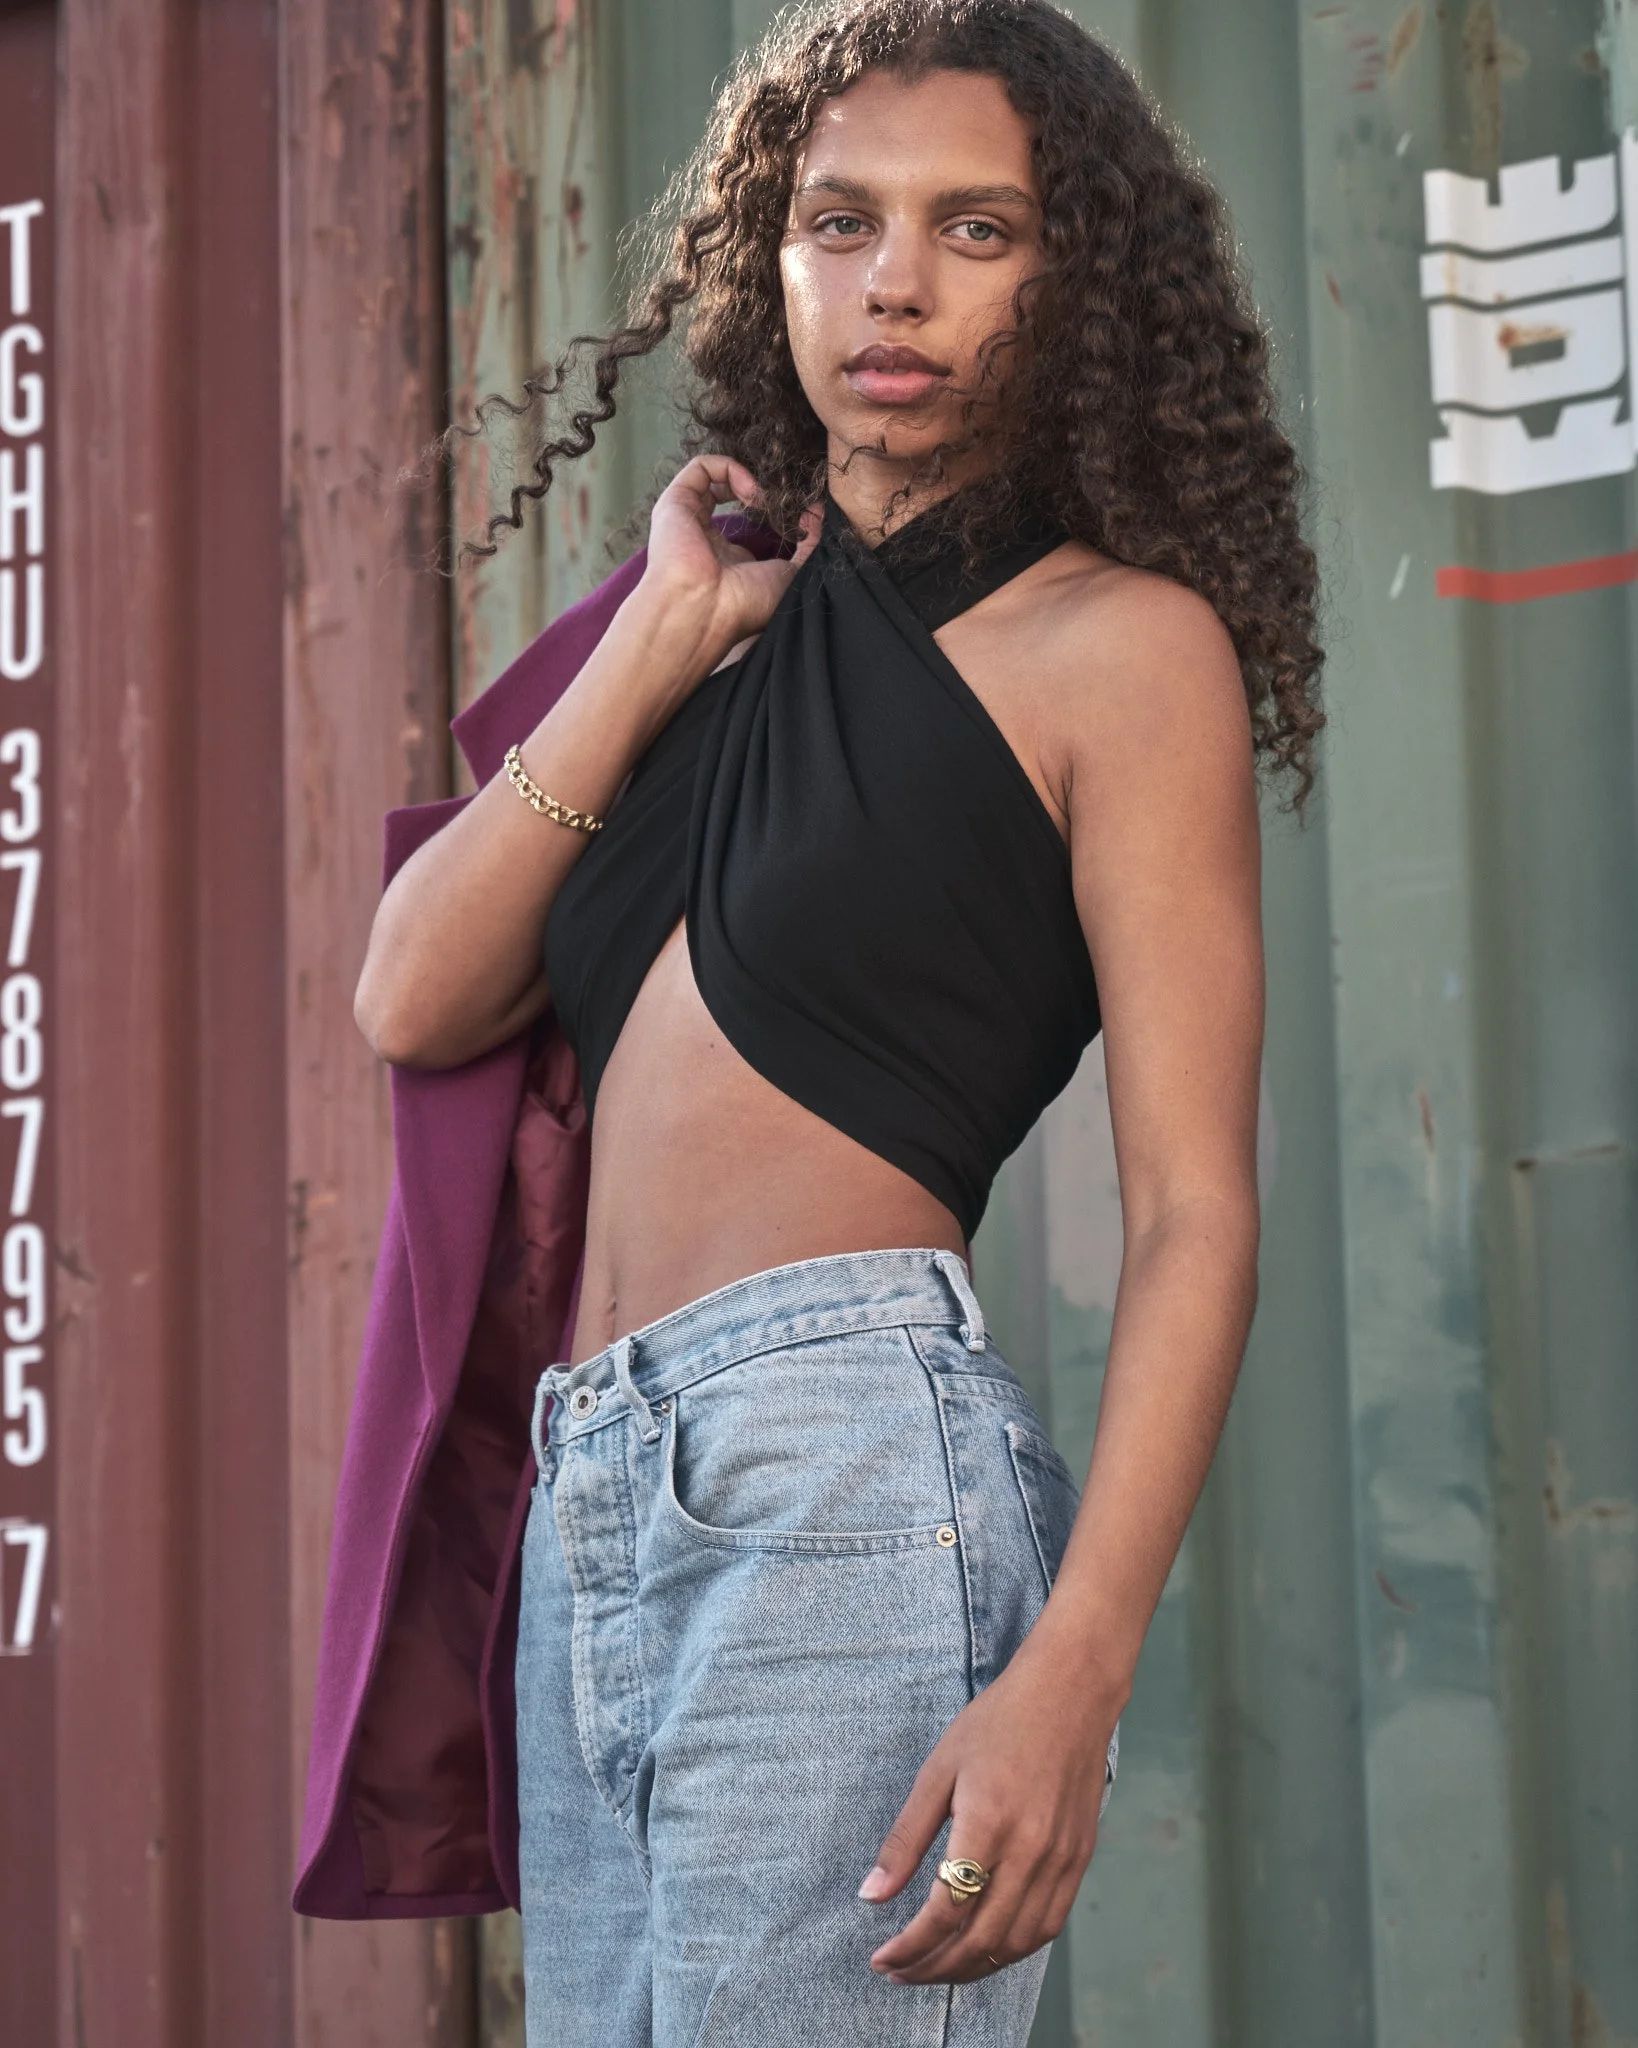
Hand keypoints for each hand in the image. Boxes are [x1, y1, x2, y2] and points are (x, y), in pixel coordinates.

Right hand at [634, 454, 821, 678]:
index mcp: (730, 559)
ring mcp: (690, 519)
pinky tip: (749, 489)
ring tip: (763, 495)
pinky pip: (701, 467)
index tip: (801, 509)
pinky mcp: (675, 502)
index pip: (751, 523)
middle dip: (761, 487)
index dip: (776, 509)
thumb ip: (810, 545)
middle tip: (782, 494)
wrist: (704, 610)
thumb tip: (817, 513)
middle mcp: (708, 537)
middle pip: (734, 495)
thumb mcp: (793, 576)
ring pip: (716, 479)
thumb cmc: (746, 604)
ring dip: (747, 476)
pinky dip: (729, 467)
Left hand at [858, 1642, 1117, 1984]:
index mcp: (988, 1823)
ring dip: (972, 1967)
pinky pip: (1047, 1926)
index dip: (910, 1946)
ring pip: (1015, 1942)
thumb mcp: (939, 1770)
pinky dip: (1012, 1948)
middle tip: (900, 1972)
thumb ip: (906, 1838)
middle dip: (934, 1968)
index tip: (881, 1958)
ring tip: (936, 1967)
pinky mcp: (1079, 1860)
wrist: (1069, 1694)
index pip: (945, 1911)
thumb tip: (871, 1895)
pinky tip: (984, 1946)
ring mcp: (1061, 1859)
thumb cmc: (998, 1723)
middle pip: (979, 1939)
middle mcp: (1030, 1850)